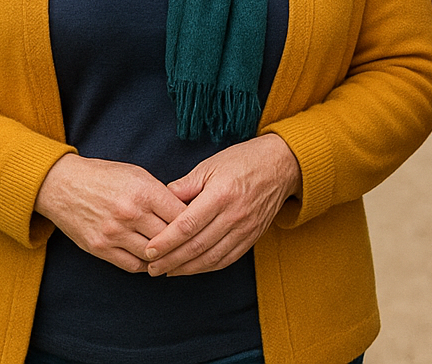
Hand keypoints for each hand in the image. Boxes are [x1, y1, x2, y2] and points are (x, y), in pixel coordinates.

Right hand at [33, 154, 187, 272]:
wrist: (62, 185)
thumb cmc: (104, 176)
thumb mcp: (137, 174)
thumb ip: (161, 193)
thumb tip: (187, 211)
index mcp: (143, 191)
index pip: (182, 215)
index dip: (195, 222)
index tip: (202, 225)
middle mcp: (129, 214)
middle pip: (170, 238)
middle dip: (183, 241)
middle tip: (194, 243)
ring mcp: (114, 234)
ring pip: (153, 255)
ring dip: (165, 256)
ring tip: (175, 253)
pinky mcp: (100, 249)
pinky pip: (132, 266)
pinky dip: (147, 265)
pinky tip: (153, 259)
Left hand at [142, 133, 301, 276]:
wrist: (281, 165)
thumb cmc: (243, 161)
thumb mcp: (210, 165)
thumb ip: (184, 186)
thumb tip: (159, 202)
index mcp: (221, 195)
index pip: (187, 225)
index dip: (166, 241)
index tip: (149, 250)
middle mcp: (234, 215)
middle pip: (197, 246)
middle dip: (171, 260)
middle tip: (151, 267)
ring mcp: (245, 229)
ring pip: (211, 257)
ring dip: (186, 268)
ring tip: (167, 271)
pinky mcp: (252, 237)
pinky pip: (227, 259)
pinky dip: (207, 267)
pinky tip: (191, 268)